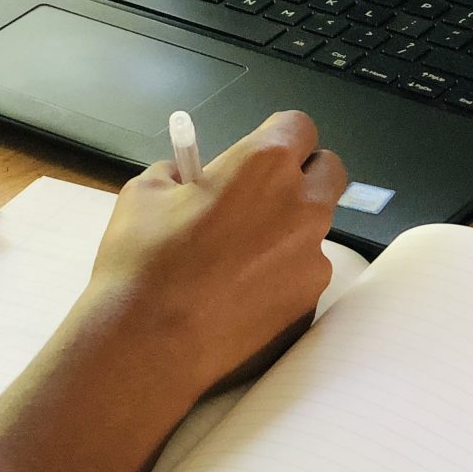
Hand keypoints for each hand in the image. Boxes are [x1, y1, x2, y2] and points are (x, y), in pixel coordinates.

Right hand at [86, 111, 345, 396]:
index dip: (277, 136)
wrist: (147, 344)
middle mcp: (301, 206)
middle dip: (302, 174)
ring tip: (237, 256)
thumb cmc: (143, 262)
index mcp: (263, 165)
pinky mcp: (309, 303)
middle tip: (260, 194)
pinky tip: (238, 294)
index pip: (299, 127)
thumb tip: (190, 178)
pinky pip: (302, 275)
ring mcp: (312, 259)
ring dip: (287, 229)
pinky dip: (280, 277)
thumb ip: (180, 173)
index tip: (257, 152)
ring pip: (314, 228)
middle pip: (329, 171)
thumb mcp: (145, 193)